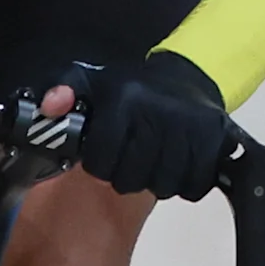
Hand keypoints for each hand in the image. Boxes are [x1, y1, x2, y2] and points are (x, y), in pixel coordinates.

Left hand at [45, 49, 232, 199]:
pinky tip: (176, 166)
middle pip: (131, 179)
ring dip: (154, 182)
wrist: (187, 78)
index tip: (102, 155)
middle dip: (123, 176)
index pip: (100, 160)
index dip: (97, 164)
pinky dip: (184, 185)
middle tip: (127, 162)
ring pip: (163, 186)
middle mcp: (158, 112)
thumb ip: (61, 90)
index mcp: (124, 99)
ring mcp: (190, 127)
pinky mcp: (214, 139)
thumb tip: (50, 105)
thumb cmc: (130, 88)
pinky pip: (194, 187)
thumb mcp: (89, 81)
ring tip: (151, 163)